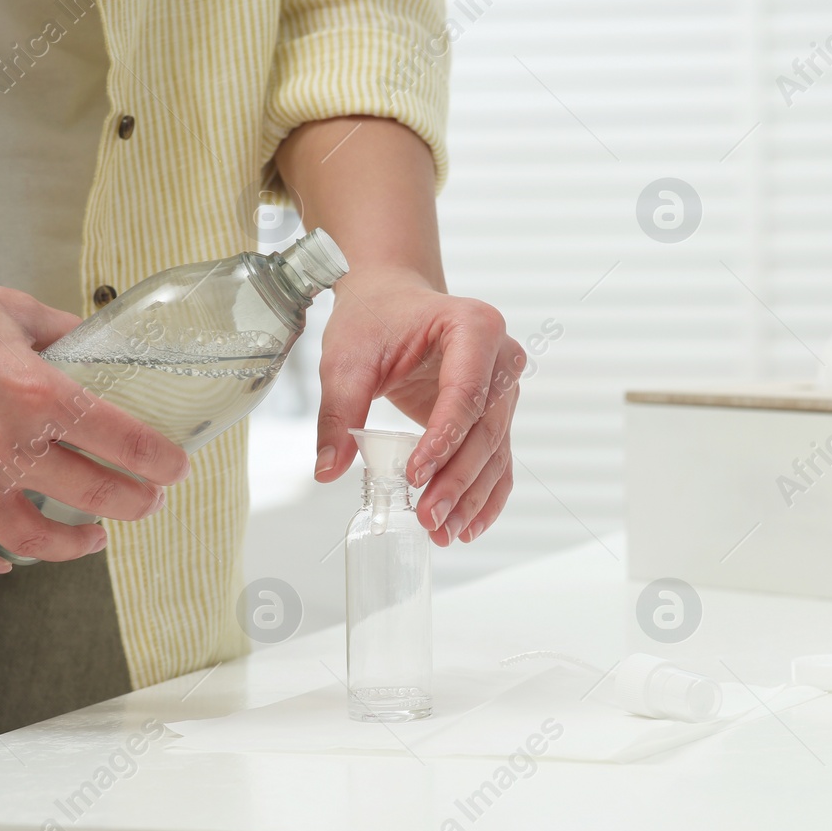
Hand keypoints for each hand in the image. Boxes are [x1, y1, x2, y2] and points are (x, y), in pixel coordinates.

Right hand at [0, 256, 190, 572]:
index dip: (160, 461)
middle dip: (134, 504)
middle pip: (93, 495)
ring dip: (73, 546)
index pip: (122, 439)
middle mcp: (2, 443)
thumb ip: (64, 334)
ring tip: (94, 538)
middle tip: (148, 503)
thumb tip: (102, 349)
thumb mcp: (12, 309)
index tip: (176, 470)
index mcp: (35, 391)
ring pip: (32, 540)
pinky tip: (10, 563)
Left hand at [314, 266, 522, 544]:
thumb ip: (339, 412)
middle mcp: (501, 358)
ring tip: (442, 532)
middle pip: (485, 429)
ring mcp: (504, 388)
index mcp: (473, 327)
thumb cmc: (376, 317)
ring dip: (472, 497)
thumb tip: (328, 468)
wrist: (392, 298)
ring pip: (495, 450)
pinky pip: (497, 458)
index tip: (414, 476)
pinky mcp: (495, 413)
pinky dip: (484, 495)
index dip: (442, 439)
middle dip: (457, 479)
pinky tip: (466, 526)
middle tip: (428, 516)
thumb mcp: (347, 358)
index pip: (464, 392)